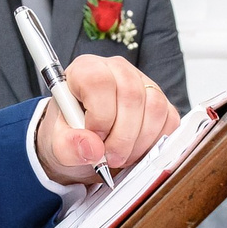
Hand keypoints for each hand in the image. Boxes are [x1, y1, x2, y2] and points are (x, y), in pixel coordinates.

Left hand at [34, 55, 176, 184]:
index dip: (99, 115)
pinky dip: (154, 143)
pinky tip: (135, 150)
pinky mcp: (161, 102)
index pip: (99, 81)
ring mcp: (143, 84)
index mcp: (86, 70)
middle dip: (122, 137)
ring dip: (139, 142)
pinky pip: (169, 121)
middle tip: (108, 157)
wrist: (84, 143)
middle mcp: (117, 70)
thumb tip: (91, 148)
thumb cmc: (70, 135)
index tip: (94, 137)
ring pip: (154, 108)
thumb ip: (67, 145)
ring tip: (120, 156)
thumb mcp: (57, 144)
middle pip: (131, 95)